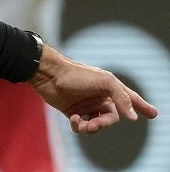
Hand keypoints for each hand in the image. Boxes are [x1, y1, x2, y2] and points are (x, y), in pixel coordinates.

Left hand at [29, 46, 157, 132]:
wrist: (49, 74)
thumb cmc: (76, 74)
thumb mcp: (104, 82)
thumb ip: (121, 97)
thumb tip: (133, 117)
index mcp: (110, 88)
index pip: (130, 99)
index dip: (141, 106)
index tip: (154, 114)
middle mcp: (99, 97)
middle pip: (111, 118)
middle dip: (103, 124)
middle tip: (94, 124)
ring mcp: (86, 105)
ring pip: (96, 125)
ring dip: (91, 128)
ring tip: (82, 124)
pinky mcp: (72, 112)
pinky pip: (81, 126)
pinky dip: (78, 126)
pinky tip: (73, 118)